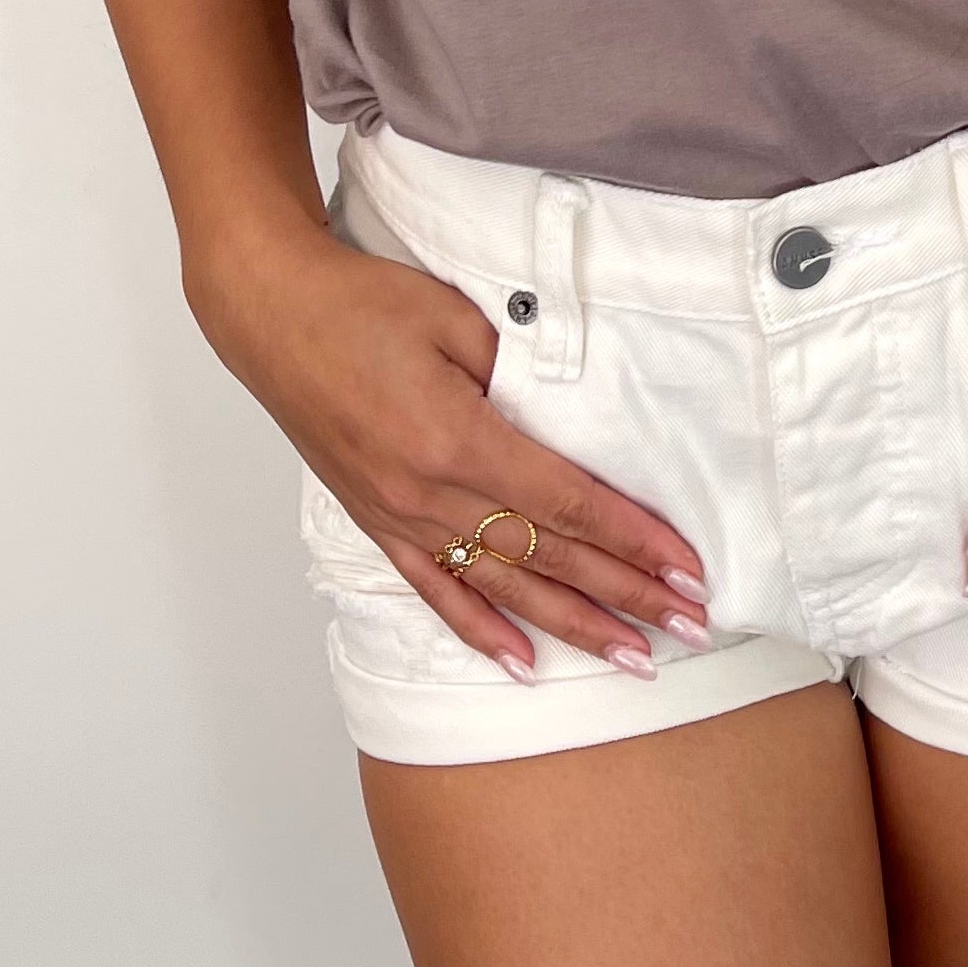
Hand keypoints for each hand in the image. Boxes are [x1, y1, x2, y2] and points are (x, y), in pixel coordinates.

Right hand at [190, 211, 707, 682]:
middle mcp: (430, 493)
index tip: (687, 569)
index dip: (634, 540)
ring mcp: (401, 515)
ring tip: (633, 659)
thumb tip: (575, 413)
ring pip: (502, 588)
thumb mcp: (455, 318)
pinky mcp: (378, 521)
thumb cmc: (364, 303)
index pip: (568, 503)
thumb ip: (519, 369)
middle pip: (548, 556)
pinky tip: (522, 663)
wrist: (273, 314)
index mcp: (457, 438)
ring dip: (572, 626)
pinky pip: (436, 590)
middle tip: (693, 626)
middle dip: (627, 594)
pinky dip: (480, 631)